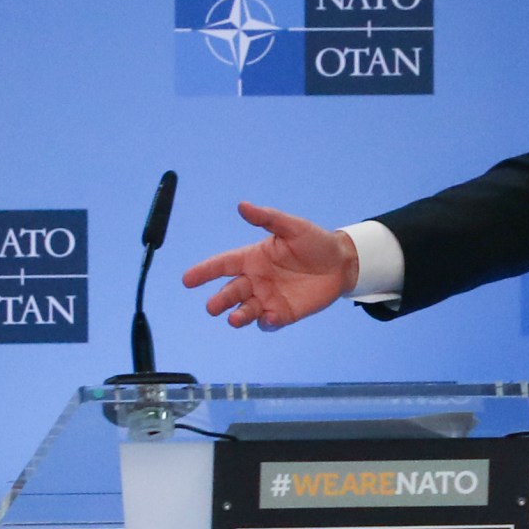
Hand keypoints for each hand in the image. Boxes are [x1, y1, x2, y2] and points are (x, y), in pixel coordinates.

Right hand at [180, 201, 359, 330]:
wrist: (341, 263)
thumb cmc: (314, 242)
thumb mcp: (292, 227)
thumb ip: (267, 218)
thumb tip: (243, 205)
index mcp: (252, 258)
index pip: (222, 264)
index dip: (204, 271)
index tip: (187, 279)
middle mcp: (255, 280)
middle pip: (230, 292)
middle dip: (220, 300)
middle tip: (212, 307)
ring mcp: (268, 298)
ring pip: (245, 310)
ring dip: (238, 316)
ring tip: (234, 319)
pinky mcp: (283, 313)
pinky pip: (268, 321)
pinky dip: (265, 322)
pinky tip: (269, 318)